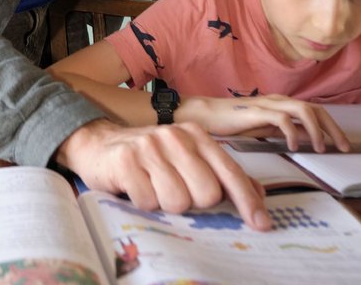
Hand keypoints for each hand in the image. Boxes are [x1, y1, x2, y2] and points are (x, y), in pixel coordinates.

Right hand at [56, 119, 271, 230]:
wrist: (98, 143)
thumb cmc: (149, 156)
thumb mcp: (187, 158)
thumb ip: (221, 174)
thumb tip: (259, 195)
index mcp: (196, 136)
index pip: (230, 173)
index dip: (248, 201)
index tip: (262, 225)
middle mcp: (176, 137)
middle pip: (206, 194)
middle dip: (193, 202)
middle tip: (174, 190)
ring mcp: (150, 147)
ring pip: (177, 201)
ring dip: (164, 204)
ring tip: (152, 187)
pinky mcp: (126, 161)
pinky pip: (147, 203)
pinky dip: (142, 203)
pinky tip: (134, 186)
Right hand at [180, 95, 350, 151]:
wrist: (206, 115)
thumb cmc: (233, 123)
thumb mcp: (266, 129)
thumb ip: (285, 131)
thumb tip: (307, 138)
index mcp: (283, 104)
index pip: (316, 112)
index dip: (332, 127)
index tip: (342, 145)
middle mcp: (280, 100)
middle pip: (316, 110)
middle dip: (332, 129)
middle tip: (343, 148)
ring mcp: (269, 104)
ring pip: (303, 110)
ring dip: (316, 130)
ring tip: (319, 148)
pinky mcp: (258, 111)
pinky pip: (282, 118)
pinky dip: (292, 132)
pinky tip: (293, 147)